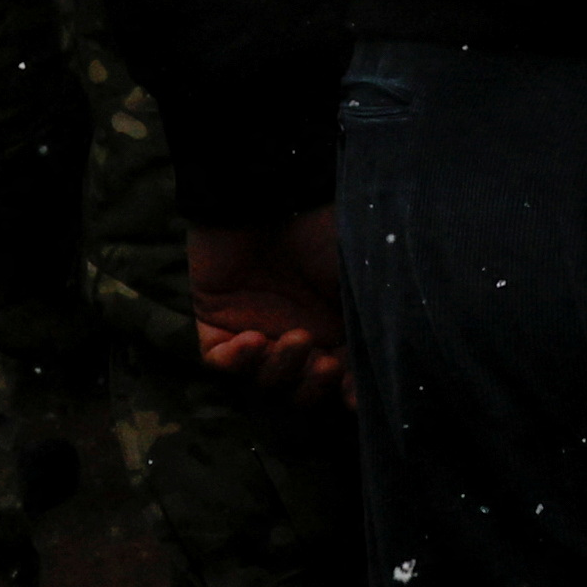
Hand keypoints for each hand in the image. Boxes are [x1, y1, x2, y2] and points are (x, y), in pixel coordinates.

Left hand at [187, 209, 353, 412]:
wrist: (275, 190)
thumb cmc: (327, 232)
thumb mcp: (362, 284)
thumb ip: (371, 336)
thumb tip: (367, 392)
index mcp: (334, 325)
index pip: (339, 378)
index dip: (344, 393)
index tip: (350, 396)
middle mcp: (296, 330)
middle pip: (299, 389)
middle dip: (311, 386)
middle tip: (324, 363)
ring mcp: (256, 326)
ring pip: (262, 381)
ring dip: (279, 370)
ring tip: (292, 338)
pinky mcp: (215, 318)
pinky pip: (218, 362)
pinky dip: (235, 361)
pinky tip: (252, 340)